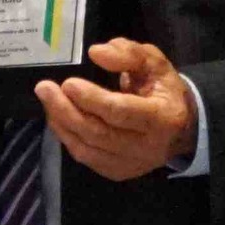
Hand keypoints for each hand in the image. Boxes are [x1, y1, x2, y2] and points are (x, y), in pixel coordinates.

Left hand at [35, 38, 196, 181]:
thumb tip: (96, 53)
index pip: (121, 112)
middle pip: (98, 133)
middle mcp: (147, 147)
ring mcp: (132, 164)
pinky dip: (67, 137)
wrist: (180, 127)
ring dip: (62, 123)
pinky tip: (58, 118)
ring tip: (47, 100)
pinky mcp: (118, 172)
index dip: (92, 99)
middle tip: (44, 88)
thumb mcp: (154, 62)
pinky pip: (86, 157)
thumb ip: (128, 54)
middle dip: (66, 110)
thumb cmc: (163, 89)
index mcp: (161, 118)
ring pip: (87, 149)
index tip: (68, 83)